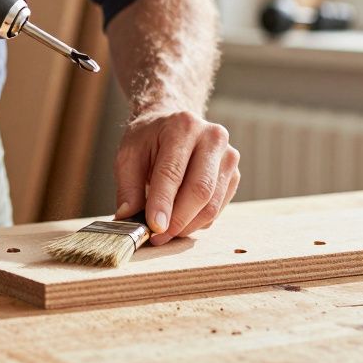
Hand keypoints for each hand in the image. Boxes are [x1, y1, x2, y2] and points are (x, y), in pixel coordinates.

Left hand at [113, 111, 239, 245]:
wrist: (173, 124)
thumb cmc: (149, 139)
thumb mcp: (129, 155)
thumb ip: (128, 187)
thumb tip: (128, 219)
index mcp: (183, 126)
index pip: (172, 172)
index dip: (162, 203)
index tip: (153, 227)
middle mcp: (212, 138)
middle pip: (200, 190)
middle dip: (177, 220)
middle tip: (157, 237)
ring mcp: (228, 156)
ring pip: (212, 204)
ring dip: (188, 226)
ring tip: (165, 233)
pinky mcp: (234, 174)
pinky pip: (218, 208)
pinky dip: (198, 222)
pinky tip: (180, 221)